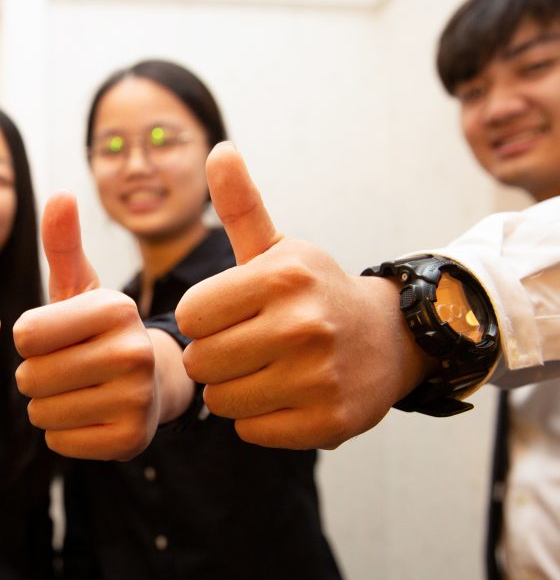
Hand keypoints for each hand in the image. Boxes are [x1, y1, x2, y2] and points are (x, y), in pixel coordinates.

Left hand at [14, 192, 156, 459]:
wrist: (153, 383)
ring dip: (45, 405)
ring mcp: (137, 400)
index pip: (26, 335)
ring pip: (41, 412)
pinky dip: (62, 433)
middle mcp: (134, 352)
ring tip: (75, 391)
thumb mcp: (81, 286)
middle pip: (31, 377)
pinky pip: (57, 441)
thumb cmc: (101, 331)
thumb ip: (63, 244)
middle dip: (34, 375)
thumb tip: (59, 194)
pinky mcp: (130, 441)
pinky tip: (87, 416)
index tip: (54, 336)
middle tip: (64, 369)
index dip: (29, 339)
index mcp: (117, 308)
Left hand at [175, 142, 428, 448]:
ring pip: (220, 401)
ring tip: (265, 370)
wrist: (389, 339)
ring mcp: (318, 378)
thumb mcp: (278, 248)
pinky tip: (285, 395)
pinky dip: (259, 419)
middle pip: (201, 362)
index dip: (203, 318)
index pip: (191, 315)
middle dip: (213, 357)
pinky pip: (250, 430)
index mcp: (282, 277)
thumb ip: (241, 205)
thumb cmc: (313, 292)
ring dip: (232, 390)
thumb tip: (218, 149)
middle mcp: (303, 325)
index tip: (230, 314)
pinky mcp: (327, 423)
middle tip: (246, 346)